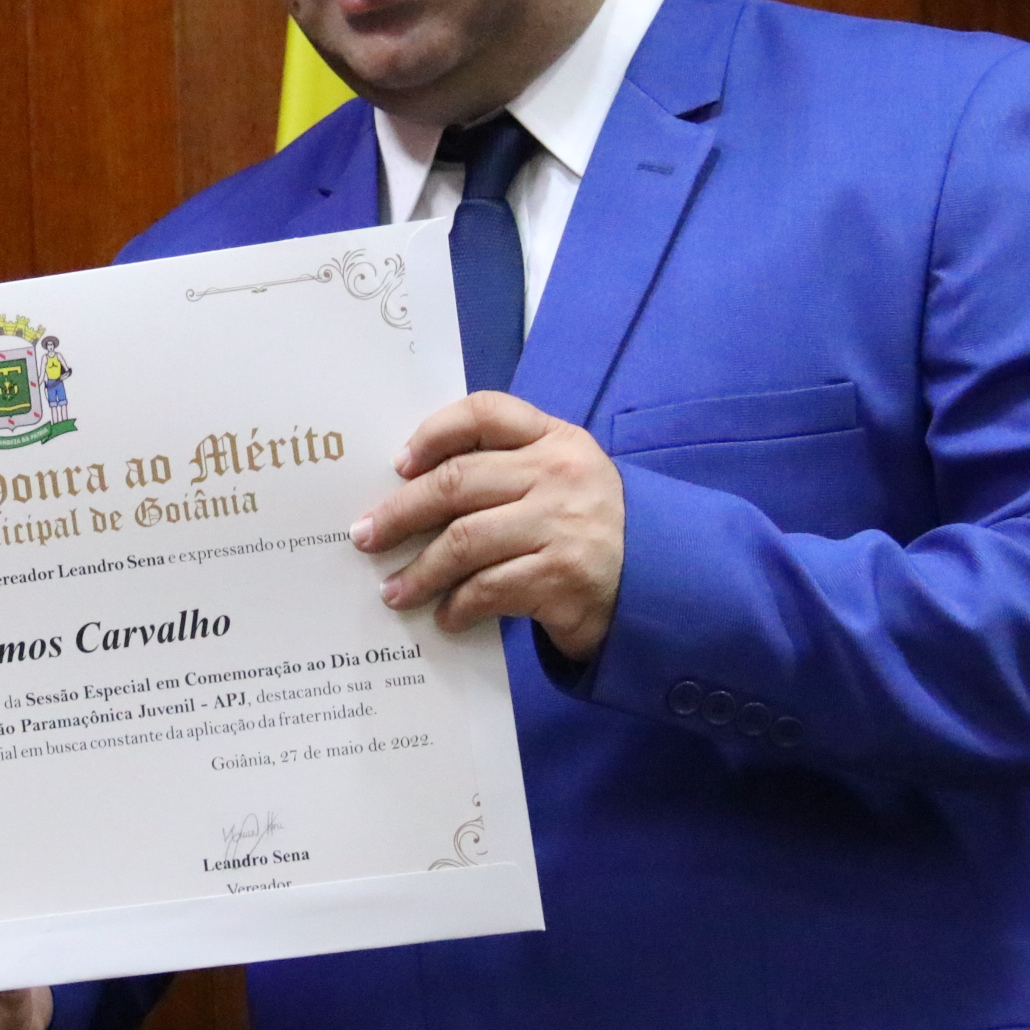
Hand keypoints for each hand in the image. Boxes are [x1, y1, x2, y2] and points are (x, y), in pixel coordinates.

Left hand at [353, 391, 624, 659]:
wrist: (664, 585)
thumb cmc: (592, 529)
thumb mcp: (562, 480)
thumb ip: (506, 470)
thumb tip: (412, 488)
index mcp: (557, 440)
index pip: (485, 413)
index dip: (434, 433)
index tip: (399, 464)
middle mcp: (560, 475)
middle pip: (457, 481)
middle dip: (401, 511)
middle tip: (365, 535)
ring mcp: (563, 526)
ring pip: (465, 541)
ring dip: (420, 570)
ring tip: (394, 591)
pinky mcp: (563, 578)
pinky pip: (489, 589)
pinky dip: (458, 606)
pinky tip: (446, 616)